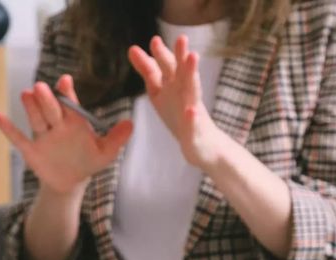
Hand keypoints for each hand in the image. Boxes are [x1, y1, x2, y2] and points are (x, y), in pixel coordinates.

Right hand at [0, 75, 133, 195]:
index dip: (67, 93)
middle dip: (47, 99)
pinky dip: (8, 129)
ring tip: (26, 94)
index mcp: (74, 121)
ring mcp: (42, 136)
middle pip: (51, 109)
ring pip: (36, 119)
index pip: (70, 104)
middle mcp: (56, 125)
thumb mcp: (105, 152)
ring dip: (30, 108)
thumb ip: (117, 138)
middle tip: (42, 87)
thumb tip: (131, 124)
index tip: (65, 81)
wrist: (71, 180)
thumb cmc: (88, 161)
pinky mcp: (31, 150)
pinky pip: (18, 138)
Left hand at [128, 35, 224, 169]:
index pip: (164, 68)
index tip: (151, 42)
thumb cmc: (180, 115)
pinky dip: (192, 118)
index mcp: (173, 86)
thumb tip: (133, 49)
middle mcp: (184, 93)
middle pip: (181, 72)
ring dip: (193, 75)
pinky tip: (191, 112)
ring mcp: (192, 110)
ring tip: (193, 58)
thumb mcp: (160, 91)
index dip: (157, 56)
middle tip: (181, 38)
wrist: (202, 145)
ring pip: (193, 90)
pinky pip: (193, 124)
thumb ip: (149, 71)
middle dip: (180, 56)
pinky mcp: (196, 131)